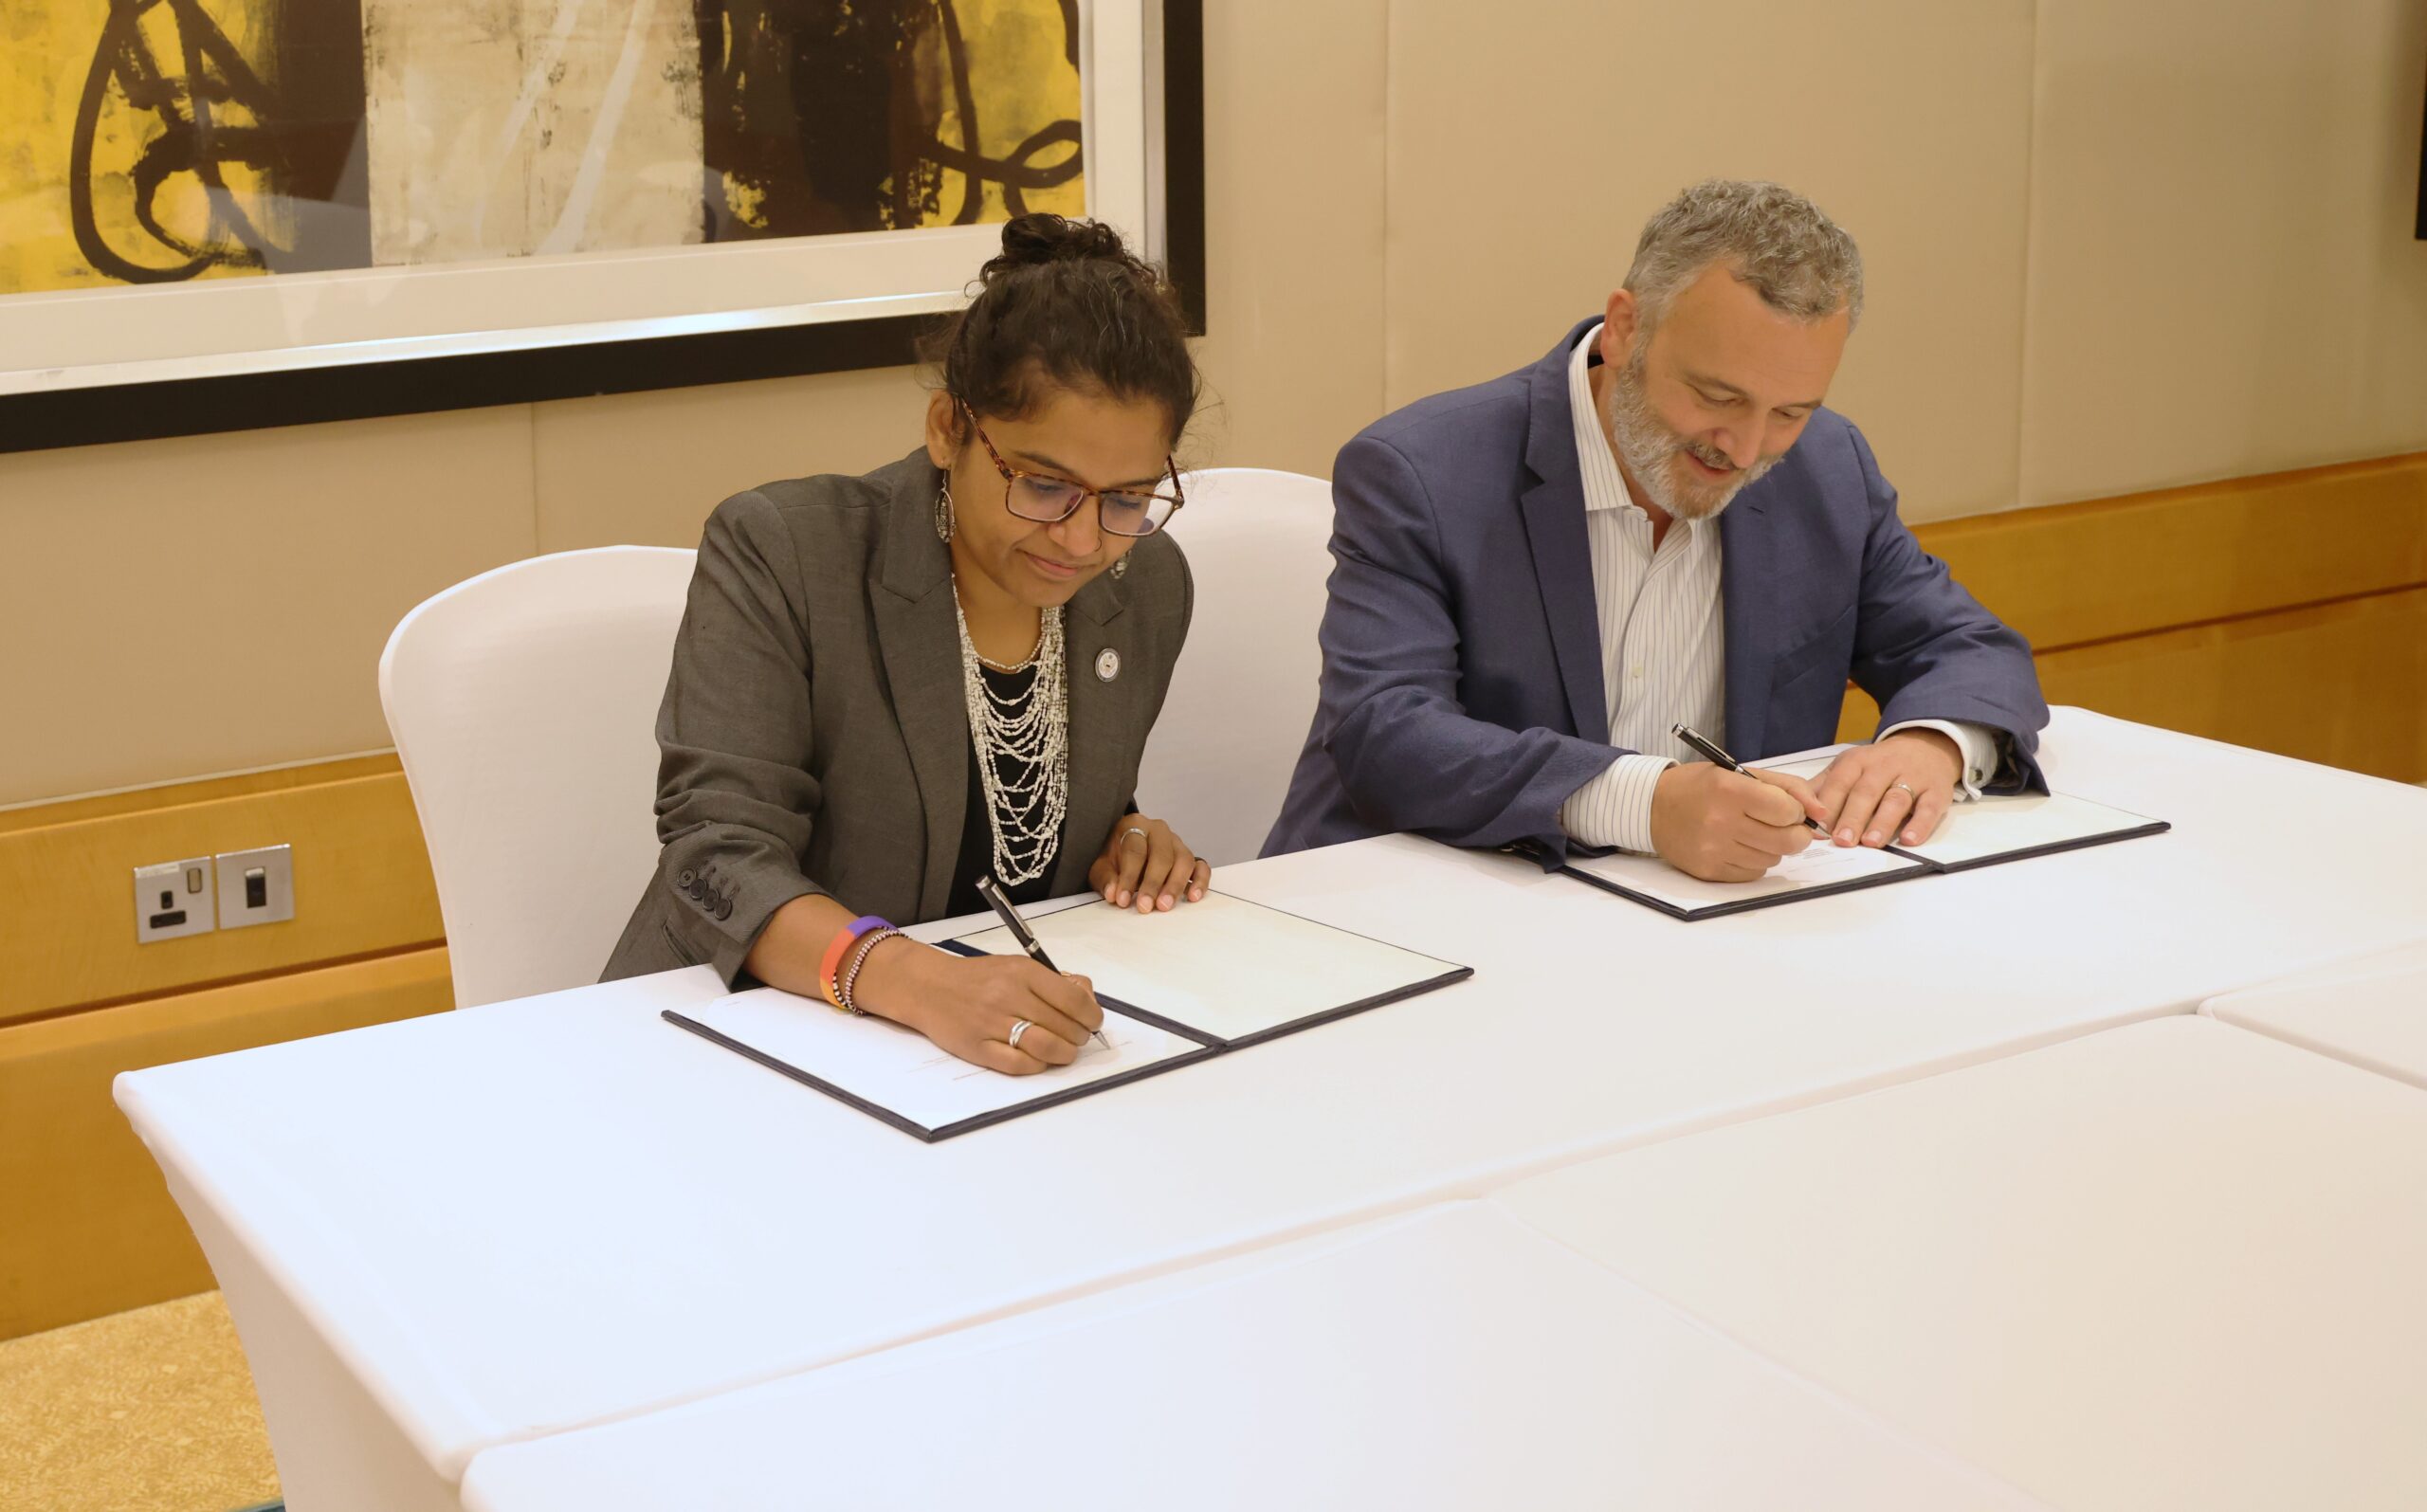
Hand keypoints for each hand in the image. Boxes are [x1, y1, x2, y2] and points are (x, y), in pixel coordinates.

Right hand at [853, 937, 1103, 1074]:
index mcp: (1023, 972)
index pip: (1074, 999)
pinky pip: (1020, 1064)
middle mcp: (1009, 996)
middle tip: (1078, 1038)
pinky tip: (1040, 1059)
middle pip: (1064, 1026)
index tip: (1093, 1021)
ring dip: (1065, 1054)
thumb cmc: (977, 978)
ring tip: (1065, 1051)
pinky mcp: (979, 1048)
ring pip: (1047, 1047)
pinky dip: (1039, 1065)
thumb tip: (1087, 996)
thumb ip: (1052, 980)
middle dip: (1080, 1037)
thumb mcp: (1016, 965)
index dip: (1091, 1016)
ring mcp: (993, 1023)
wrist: (929, 987)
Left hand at [1089, 814, 1210, 913]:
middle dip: (1153, 883)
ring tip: (1164, 906)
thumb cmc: (1114, 858)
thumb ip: (1105, 878)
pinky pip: (1201, 867)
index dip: (1129, 877)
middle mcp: (1159, 830)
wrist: (1124, 851)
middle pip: (1162, 855)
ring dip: (1175, 885)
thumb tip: (1113, 893)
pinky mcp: (1190, 857)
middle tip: (1145, 906)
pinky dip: (1200, 882)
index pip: (1135, 851)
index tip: (1122, 900)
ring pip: (1184, 860)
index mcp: (1135, 825)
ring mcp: (1177, 843)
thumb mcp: (1101, 866)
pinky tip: (1192, 897)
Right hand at [1649, 763, 1827, 881]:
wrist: (1653, 807)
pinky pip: (1753, 873)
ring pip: (1773, 859)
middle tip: (1786, 826)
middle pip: (1787, 841)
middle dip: (1796, 834)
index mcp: (1730, 790)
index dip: (1797, 811)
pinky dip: (1754, 861)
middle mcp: (1721, 821)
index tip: (1788, 809)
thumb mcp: (1741, 773)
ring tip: (1754, 832)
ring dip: (1773, 847)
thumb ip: (1787, 787)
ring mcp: (1714, 849)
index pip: (1787, 811)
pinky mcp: (1709, 870)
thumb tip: (1821, 812)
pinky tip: (1740, 846)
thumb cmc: (1701, 786)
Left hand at [1812, 729, 1963, 847]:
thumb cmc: (1879, 764)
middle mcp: (1884, 767)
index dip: (1829, 805)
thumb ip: (1824, 786)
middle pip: (1866, 792)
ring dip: (1882, 822)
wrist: (1927, 745)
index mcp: (1857, 761)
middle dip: (1853, 817)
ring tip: (1871, 842)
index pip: (1840, 782)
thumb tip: (1795, 808)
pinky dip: (1920, 825)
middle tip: (1842, 841)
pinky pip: (1929, 808)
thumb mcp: (1850, 766)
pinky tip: (1909, 839)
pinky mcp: (1936, 791)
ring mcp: (1912, 778)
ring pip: (1896, 800)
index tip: (1818, 828)